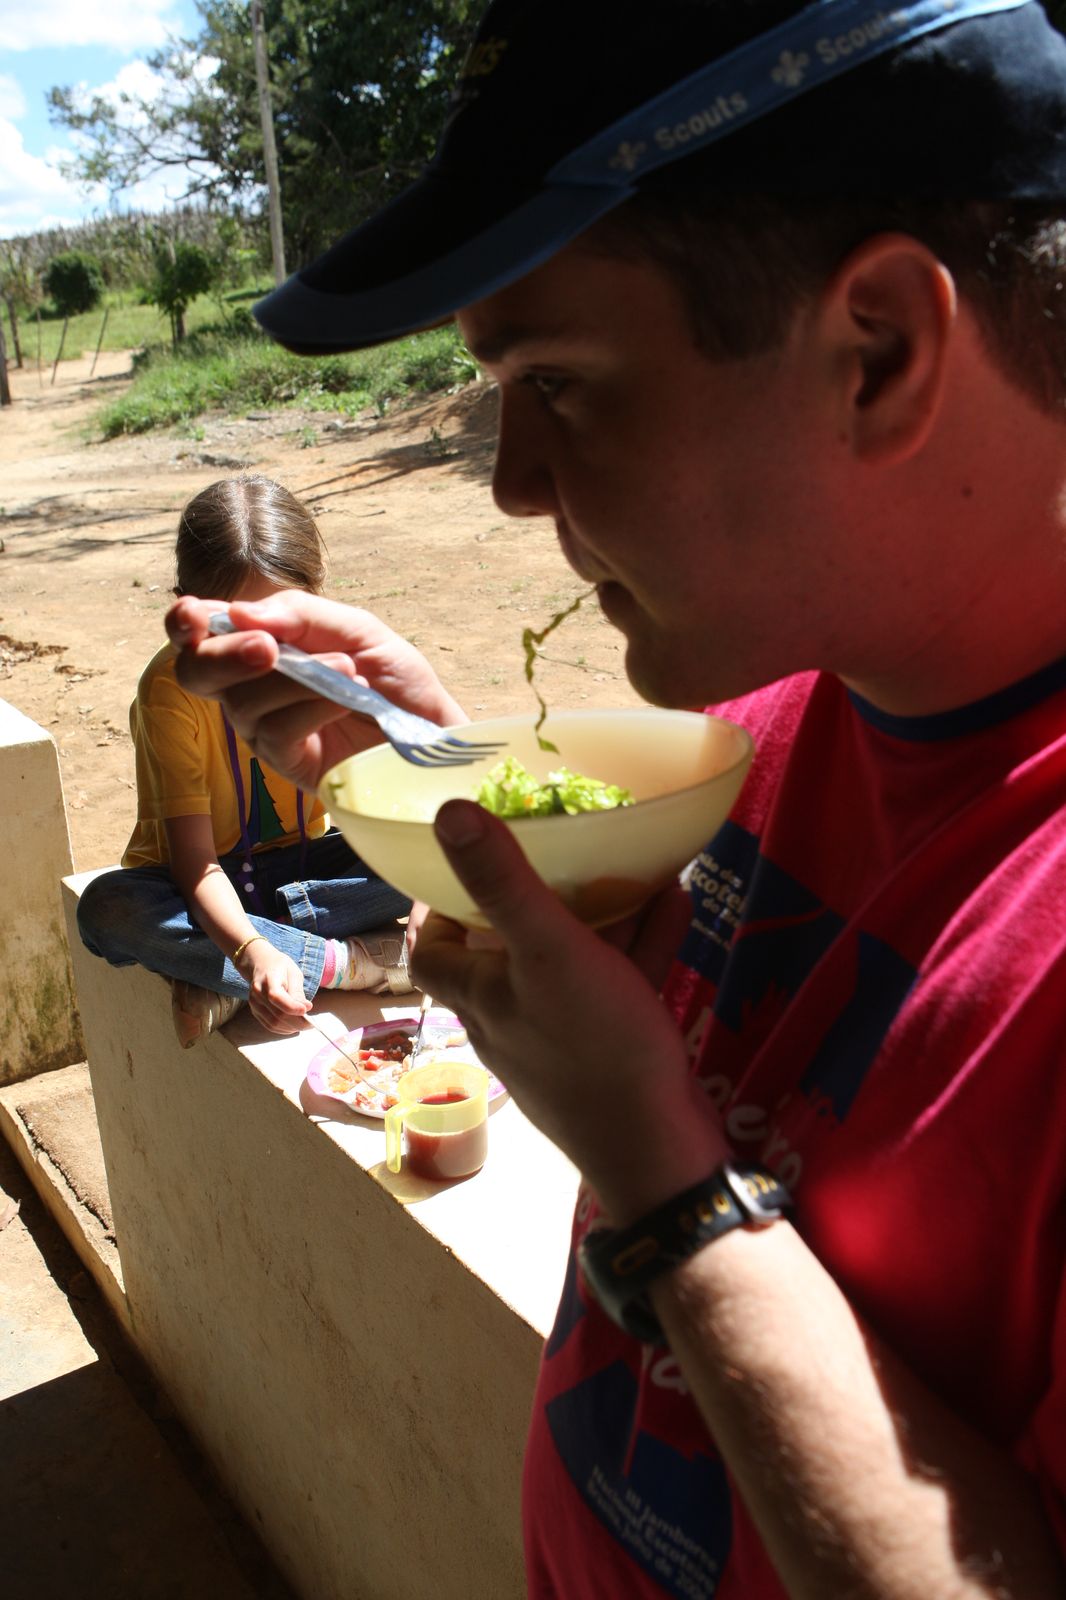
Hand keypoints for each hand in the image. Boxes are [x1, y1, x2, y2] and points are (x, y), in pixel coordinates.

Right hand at [165, 591, 466, 791]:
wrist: (433, 729)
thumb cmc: (393, 679)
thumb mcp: (357, 630)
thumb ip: (301, 616)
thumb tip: (238, 613)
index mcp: (258, 645)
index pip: (195, 632)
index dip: (183, 622)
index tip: (196, 616)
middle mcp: (249, 687)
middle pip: (196, 671)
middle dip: (225, 655)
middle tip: (268, 648)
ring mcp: (263, 728)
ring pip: (242, 701)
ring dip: (295, 680)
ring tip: (349, 672)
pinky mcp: (286, 763)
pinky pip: (274, 732)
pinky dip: (309, 707)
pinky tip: (345, 699)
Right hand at [239, 940, 310, 1034]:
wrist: (260, 963)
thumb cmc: (280, 966)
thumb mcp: (293, 973)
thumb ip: (298, 991)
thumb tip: (306, 1008)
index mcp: (268, 980)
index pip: (277, 997)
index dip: (292, 1007)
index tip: (308, 1009)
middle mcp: (258, 993)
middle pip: (277, 1014)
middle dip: (297, 1022)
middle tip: (311, 1023)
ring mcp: (254, 1004)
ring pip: (274, 1023)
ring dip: (292, 1027)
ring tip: (304, 1024)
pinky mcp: (255, 1011)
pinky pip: (270, 1025)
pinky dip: (284, 1029)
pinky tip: (294, 1025)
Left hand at [411, 799, 728, 1223]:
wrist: (659, 1147)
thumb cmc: (595, 1046)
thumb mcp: (548, 951)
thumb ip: (502, 882)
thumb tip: (447, 812)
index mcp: (481, 996)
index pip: (431, 950)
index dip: (434, 905)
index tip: (461, 859)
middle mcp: (511, 1018)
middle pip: (505, 948)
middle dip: (534, 895)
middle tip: (557, 850)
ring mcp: (563, 1037)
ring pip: (570, 962)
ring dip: (600, 913)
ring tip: (631, 865)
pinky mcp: (611, 1049)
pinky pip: (619, 984)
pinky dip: (642, 945)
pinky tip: (676, 903)